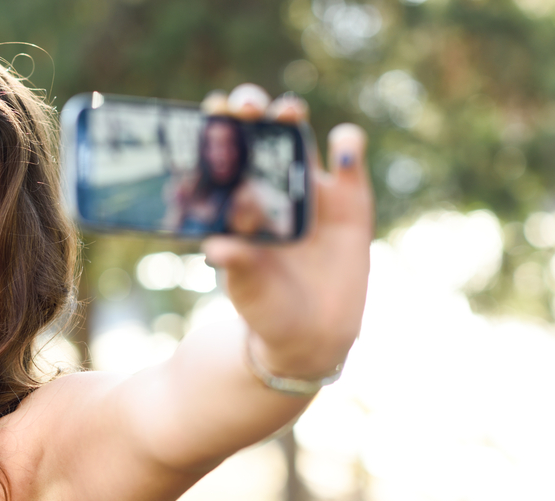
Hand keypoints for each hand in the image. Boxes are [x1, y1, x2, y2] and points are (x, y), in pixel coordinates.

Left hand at [201, 85, 373, 377]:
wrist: (312, 334)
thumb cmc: (266, 309)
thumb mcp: (249, 291)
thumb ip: (238, 265)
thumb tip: (216, 247)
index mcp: (234, 202)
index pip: (220, 156)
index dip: (214, 130)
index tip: (210, 114)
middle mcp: (268, 186)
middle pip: (257, 132)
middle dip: (251, 110)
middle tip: (246, 106)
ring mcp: (308, 189)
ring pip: (298, 136)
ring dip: (291, 115)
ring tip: (286, 113)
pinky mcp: (349, 199)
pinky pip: (350, 159)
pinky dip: (349, 145)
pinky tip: (344, 151)